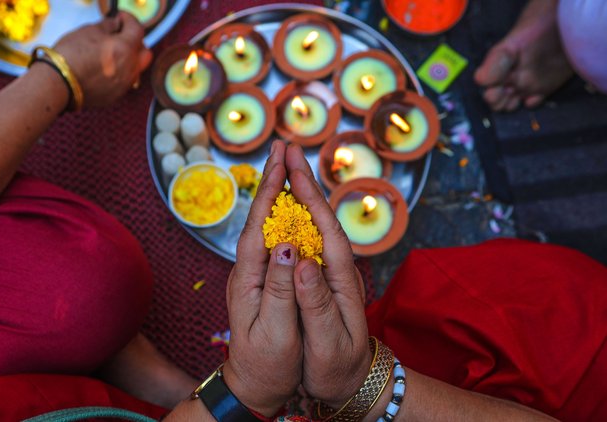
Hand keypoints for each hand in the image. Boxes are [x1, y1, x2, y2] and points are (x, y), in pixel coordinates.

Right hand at [53, 12, 151, 108]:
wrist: (58, 84)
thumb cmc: (72, 54)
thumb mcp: (89, 31)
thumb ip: (108, 26)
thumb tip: (116, 24)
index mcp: (126, 49)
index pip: (138, 29)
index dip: (130, 19)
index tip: (120, 16)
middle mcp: (131, 68)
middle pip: (144, 52)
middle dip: (135, 41)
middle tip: (120, 35)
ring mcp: (125, 84)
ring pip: (136, 69)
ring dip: (129, 59)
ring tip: (112, 53)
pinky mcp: (116, 95)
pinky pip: (125, 81)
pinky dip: (120, 72)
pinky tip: (105, 68)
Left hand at [223, 141, 301, 416]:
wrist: (253, 385)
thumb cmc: (267, 363)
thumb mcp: (277, 332)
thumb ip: (280, 290)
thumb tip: (286, 247)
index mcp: (247, 280)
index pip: (257, 227)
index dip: (268, 193)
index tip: (279, 161)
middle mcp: (247, 271)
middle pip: (259, 218)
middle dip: (271, 182)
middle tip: (283, 148)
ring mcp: (254, 274)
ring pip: (265, 226)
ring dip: (276, 194)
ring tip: (287, 165)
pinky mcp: (263, 279)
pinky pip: (273, 239)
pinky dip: (282, 216)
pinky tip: (291, 205)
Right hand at [286, 144, 371, 409]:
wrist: (351, 383)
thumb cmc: (339, 367)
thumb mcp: (328, 343)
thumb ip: (316, 304)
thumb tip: (300, 262)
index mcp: (342, 279)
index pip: (326, 227)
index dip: (310, 194)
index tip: (293, 165)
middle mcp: (337, 268)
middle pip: (321, 216)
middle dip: (303, 181)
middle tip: (286, 149)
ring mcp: (328, 272)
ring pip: (314, 225)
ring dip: (299, 193)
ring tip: (282, 166)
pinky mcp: (319, 280)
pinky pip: (306, 240)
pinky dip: (295, 217)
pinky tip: (283, 206)